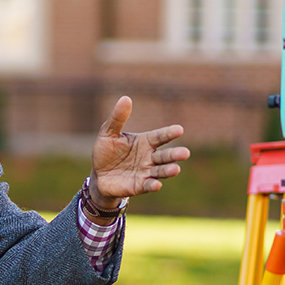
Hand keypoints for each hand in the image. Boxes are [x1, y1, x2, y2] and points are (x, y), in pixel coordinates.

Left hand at [89, 96, 189, 210]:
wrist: (99, 175)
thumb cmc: (106, 151)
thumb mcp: (108, 133)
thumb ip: (118, 118)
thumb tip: (125, 98)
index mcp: (145, 142)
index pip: (160, 136)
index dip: (169, 133)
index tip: (179, 129)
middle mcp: (149, 157)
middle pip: (165, 156)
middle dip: (175, 155)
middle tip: (185, 153)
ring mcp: (146, 172)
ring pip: (160, 171)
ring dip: (168, 170)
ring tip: (176, 169)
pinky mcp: (140, 186)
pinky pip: (148, 185)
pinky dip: (153, 185)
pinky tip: (157, 184)